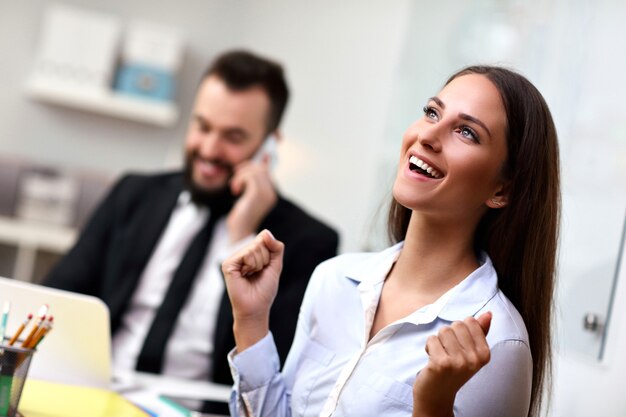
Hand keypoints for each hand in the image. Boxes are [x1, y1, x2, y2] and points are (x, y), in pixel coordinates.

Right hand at [222, 229, 283, 351]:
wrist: (256, 308)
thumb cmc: (264, 290)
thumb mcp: (275, 265)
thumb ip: (276, 247)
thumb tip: (266, 232)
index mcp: (250, 253)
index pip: (265, 238)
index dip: (270, 253)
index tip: (265, 268)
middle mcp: (240, 253)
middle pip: (260, 242)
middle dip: (265, 259)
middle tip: (258, 273)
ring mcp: (233, 258)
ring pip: (254, 248)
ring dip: (259, 264)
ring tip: (251, 275)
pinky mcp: (228, 264)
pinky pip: (247, 254)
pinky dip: (252, 265)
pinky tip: (245, 275)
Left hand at [227, 156, 277, 242]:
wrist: (239, 233)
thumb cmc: (241, 217)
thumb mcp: (246, 196)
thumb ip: (250, 183)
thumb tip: (254, 169)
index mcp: (269, 194)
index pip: (265, 170)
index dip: (253, 165)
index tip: (239, 170)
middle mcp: (271, 193)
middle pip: (260, 168)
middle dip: (245, 169)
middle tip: (235, 179)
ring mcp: (265, 193)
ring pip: (255, 171)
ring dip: (241, 175)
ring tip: (235, 187)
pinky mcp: (257, 194)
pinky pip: (249, 176)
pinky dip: (239, 180)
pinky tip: (235, 191)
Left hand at [412, 312, 491, 416]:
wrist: (437, 395)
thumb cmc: (453, 370)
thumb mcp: (470, 352)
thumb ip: (479, 332)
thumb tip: (488, 314)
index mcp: (485, 353)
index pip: (470, 321)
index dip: (459, 331)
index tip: (459, 347)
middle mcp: (474, 359)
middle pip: (457, 324)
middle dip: (448, 335)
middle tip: (448, 352)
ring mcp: (458, 362)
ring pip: (443, 331)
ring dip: (438, 341)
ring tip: (440, 356)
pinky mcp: (441, 364)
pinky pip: (432, 339)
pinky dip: (429, 347)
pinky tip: (432, 361)